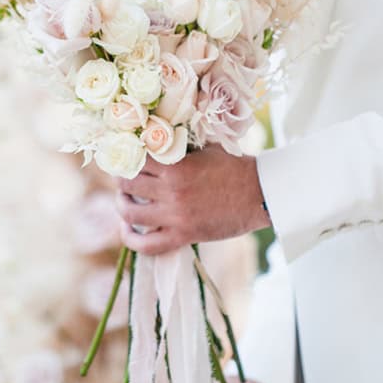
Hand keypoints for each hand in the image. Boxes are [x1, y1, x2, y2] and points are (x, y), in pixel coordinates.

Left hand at [116, 145, 270, 254]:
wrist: (260, 194)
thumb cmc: (234, 167)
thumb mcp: (205, 148)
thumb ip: (179, 146)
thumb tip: (154, 138)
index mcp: (176, 166)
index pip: (135, 159)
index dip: (127, 157)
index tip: (126, 157)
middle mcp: (172, 191)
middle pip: (127, 184)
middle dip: (122, 179)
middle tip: (125, 178)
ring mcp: (176, 216)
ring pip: (130, 212)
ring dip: (123, 204)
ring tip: (127, 199)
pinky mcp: (183, 236)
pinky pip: (146, 245)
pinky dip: (130, 238)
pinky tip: (128, 228)